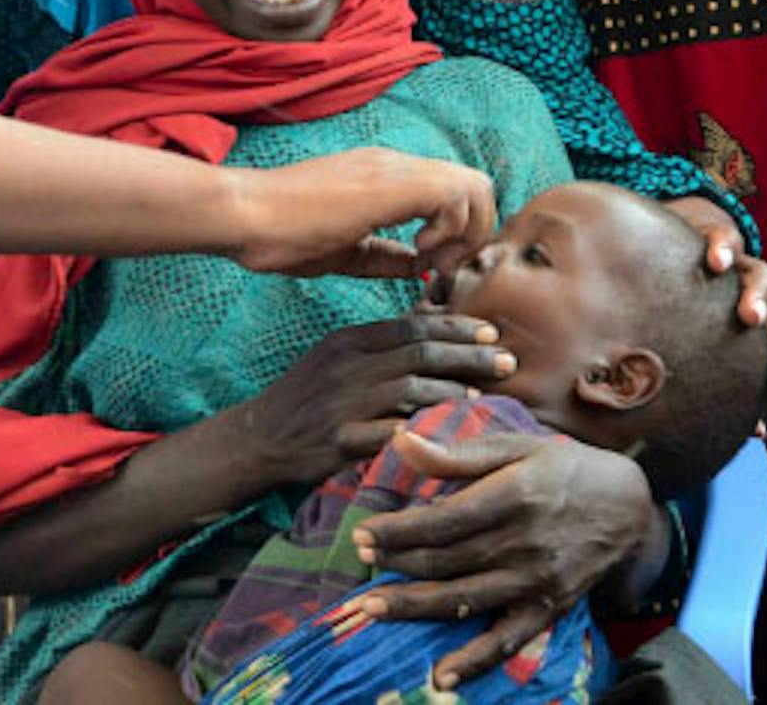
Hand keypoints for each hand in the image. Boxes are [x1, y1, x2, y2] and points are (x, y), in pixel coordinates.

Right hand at [229, 314, 515, 487]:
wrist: (259, 436)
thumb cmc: (306, 396)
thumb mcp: (335, 358)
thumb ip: (379, 345)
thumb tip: (432, 325)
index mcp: (348, 341)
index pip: (411, 326)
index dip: (456, 327)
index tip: (491, 331)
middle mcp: (347, 366)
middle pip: (420, 354)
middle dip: (471, 356)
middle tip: (507, 361)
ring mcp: (343, 403)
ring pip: (412, 390)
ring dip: (455, 393)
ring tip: (485, 397)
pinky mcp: (341, 440)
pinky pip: (393, 433)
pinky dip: (426, 431)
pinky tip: (450, 433)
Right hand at [238, 148, 496, 279]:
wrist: (244, 215)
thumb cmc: (280, 234)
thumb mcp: (345, 251)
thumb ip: (386, 257)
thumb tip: (422, 269)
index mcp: (384, 176)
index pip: (452, 191)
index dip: (457, 234)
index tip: (430, 267)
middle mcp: (395, 164)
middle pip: (477, 184)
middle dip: (474, 233)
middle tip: (441, 267)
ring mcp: (394, 169)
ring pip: (476, 185)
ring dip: (466, 232)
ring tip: (432, 261)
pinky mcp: (390, 183)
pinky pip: (455, 195)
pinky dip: (451, 230)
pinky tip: (419, 250)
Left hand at [346, 432, 654, 689]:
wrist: (629, 505)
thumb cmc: (563, 467)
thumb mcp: (515, 445)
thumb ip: (457, 452)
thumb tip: (402, 440)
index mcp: (513, 496)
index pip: (441, 520)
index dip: (397, 530)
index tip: (362, 533)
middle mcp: (523, 543)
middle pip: (446, 561)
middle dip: (396, 564)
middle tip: (359, 562)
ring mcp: (536, 581)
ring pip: (463, 600)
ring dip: (414, 607)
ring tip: (371, 608)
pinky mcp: (548, 608)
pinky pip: (507, 641)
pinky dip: (474, 661)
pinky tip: (440, 676)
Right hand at [663, 196, 766, 383]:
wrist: (672, 232)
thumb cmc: (687, 293)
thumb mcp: (701, 330)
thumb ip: (721, 374)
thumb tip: (754, 434)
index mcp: (750, 312)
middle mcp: (749, 287)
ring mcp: (734, 262)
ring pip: (759, 275)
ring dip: (756, 295)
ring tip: (748, 317)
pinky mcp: (709, 235)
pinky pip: (722, 240)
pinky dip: (724, 250)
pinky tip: (715, 264)